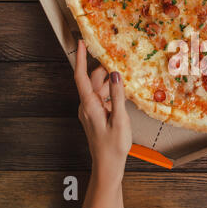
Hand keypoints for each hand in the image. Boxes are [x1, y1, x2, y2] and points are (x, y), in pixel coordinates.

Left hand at [75, 40, 130, 207]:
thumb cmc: (113, 145)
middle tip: (117, 55)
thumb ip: (118, 96)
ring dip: (110, 81)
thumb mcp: (119, 119)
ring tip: (125, 73)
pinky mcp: (96, 115)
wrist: (107, 164)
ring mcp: (91, 110)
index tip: (82, 43)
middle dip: (103, 68)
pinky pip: (102, 97)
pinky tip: (124, 91)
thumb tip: (116, 74)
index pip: (81, 76)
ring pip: (99, 88)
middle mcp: (87, 105)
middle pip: (92, 80)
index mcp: (89, 104)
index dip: (81, 58)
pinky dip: (112, 91)